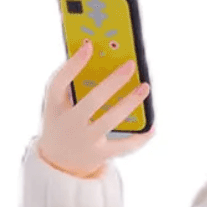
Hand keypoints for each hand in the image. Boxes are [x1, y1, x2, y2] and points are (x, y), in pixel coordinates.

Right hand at [37, 40, 153, 177]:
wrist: (58, 161)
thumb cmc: (64, 121)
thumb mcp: (60, 104)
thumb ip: (74, 83)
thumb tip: (101, 56)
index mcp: (54, 106)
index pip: (59, 82)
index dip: (73, 64)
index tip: (89, 45)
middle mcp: (68, 124)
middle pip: (92, 100)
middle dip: (113, 81)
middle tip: (130, 65)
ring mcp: (84, 140)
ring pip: (110, 120)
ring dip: (130, 102)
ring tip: (145, 87)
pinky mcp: (100, 154)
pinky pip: (124, 146)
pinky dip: (140, 136)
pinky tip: (152, 126)